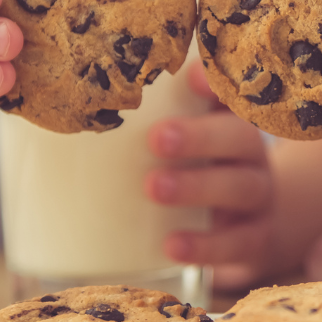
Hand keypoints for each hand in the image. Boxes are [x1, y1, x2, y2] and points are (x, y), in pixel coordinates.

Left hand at [146, 62, 276, 290]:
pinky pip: (237, 242)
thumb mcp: (186, 142)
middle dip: (199, 137)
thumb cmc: (200, 171)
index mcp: (230, 120)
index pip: (230, 94)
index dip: (214, 83)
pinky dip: (205, 244)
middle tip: (157, 138)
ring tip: (153, 188)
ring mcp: (258, 197)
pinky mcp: (256, 238)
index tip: (188, 75)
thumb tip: (63, 122)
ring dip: (197, 187)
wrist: (253, 225)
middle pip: (239, 137)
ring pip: (240, 187)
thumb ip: (146, 123)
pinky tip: (172, 246)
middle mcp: (250, 154)